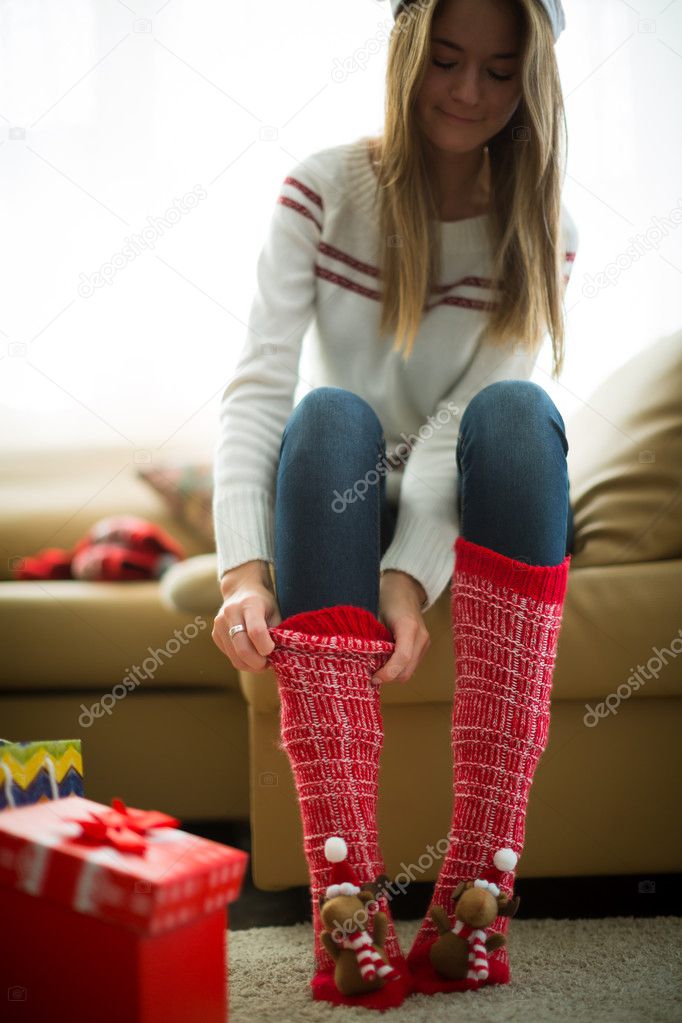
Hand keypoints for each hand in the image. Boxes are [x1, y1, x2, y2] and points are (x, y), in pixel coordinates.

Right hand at [212, 562, 281, 672]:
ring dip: (251, 666)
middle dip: (259, 663)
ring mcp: (219, 624)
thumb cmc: (264, 602)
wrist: (241, 589)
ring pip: (235, 658)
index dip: (267, 647)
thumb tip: (278, 656)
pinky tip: (251, 653)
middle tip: (269, 664)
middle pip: (243, 649)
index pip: (256, 632)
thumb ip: (276, 632)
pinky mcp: (215, 635)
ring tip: (262, 661)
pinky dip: (243, 661)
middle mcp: (231, 613)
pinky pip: (230, 657)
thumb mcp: (275, 611)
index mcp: (250, 604)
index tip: (273, 650)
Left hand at [372, 570, 429, 684]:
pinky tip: (386, 662)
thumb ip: (373, 638)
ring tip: (377, 668)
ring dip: (393, 674)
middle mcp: (421, 636)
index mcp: (408, 626)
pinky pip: (411, 665)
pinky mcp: (424, 646)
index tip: (373, 678)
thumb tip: (362, 661)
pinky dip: (398, 668)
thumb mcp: (376, 615)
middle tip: (371, 675)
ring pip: (410, 671)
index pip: (402, 658)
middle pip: (407, 670)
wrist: (405, 587)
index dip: (387, 673)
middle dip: (389, 677)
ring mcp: (425, 642)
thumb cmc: (387, 598)